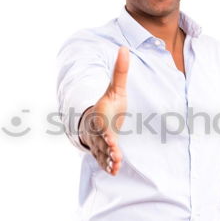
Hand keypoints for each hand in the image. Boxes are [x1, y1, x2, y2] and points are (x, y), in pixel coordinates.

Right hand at [79, 46, 129, 174]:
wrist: (94, 117)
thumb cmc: (107, 104)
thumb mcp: (115, 88)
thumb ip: (120, 72)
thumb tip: (123, 48)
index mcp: (100, 115)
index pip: (101, 124)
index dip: (105, 132)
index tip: (110, 138)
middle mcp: (97, 130)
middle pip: (101, 141)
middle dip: (107, 149)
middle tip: (115, 156)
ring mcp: (98, 142)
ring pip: (101, 153)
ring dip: (108, 160)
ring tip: (115, 167)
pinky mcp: (102, 151)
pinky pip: (103, 159)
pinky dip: (107, 165)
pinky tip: (114, 171)